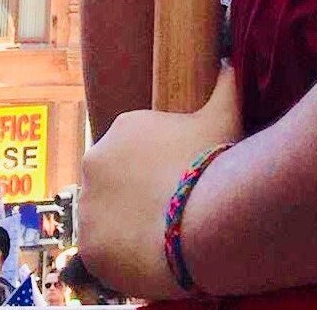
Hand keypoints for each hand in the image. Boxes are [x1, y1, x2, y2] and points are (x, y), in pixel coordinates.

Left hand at [79, 66, 242, 299]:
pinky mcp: (87, 246)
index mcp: (122, 128)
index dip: (155, 166)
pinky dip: (120, 256)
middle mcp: (94, 161)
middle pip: (113, 182)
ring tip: (160, 237)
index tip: (176, 179)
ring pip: (105, 217)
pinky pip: (101, 252)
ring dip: (125, 225)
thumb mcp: (223, 116)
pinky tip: (149, 256)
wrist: (203, 219)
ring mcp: (87, 205)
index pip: (132, 149)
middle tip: (168, 210)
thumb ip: (225, 85)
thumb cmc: (211, 161)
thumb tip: (229, 61)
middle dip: (134, 194)